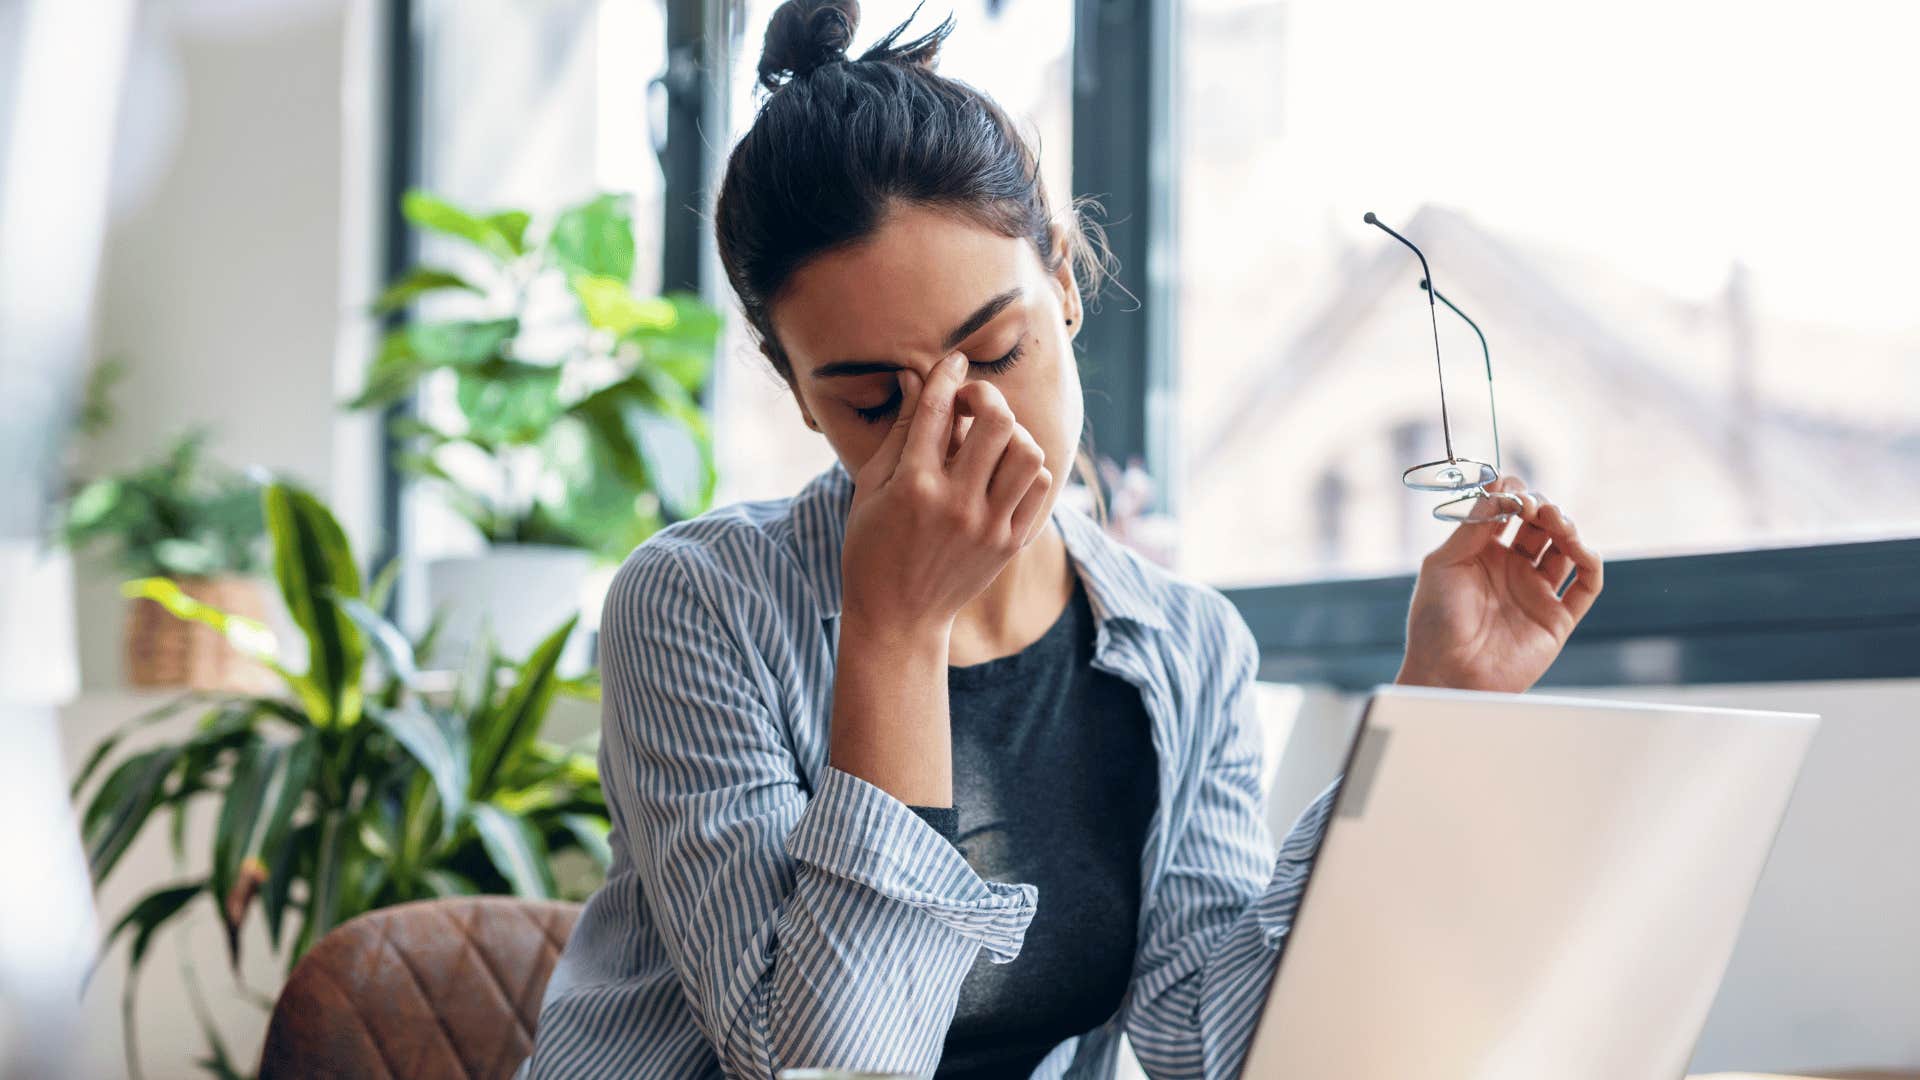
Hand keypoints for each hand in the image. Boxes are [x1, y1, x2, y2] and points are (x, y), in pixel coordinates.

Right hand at [840, 351, 1053, 633]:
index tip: (954, 360)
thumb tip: (914, 377)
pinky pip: (1039, 486)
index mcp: (913, 485)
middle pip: (996, 420)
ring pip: (1027, 451)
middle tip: (971, 403)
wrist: (899, 617)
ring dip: (1011, 432)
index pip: (939, 409)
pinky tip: (1003, 469)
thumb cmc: (872, 547)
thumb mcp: (871, 488)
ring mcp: (988, 525)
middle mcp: (956, 503)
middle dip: (985, 396)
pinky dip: (1026, 467)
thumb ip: (898, 431)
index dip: (948, 374)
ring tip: (991, 439)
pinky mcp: (1010, 543)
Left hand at [1395, 474, 1603, 692]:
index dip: (1514, 496)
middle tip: (1533, 505)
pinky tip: (1579, 548)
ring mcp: (1536, 592)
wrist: (1446, 672)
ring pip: (1566, 549)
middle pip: (1541, 526)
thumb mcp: (1445, 563)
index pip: (1509, 513)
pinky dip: (1591, 563)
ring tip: (1554, 520)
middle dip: (1542, 508)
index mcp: (1483, 554)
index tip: (1512, 490)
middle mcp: (1512, 570)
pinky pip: (1586, 585)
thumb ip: (1473, 525)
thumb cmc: (1435, 621)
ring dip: (1566, 528)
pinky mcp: (1557, 618)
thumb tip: (1498, 487)